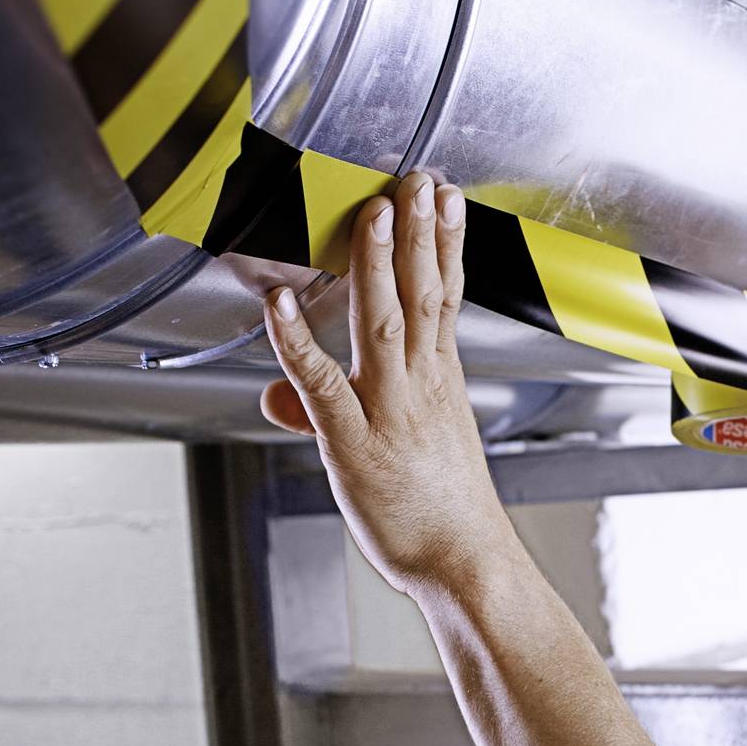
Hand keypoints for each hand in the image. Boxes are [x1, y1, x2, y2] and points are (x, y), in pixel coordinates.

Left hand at [259, 170, 517, 595]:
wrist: (466, 564)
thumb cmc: (437, 514)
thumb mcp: (400, 451)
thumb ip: (334, 408)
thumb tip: (282, 393)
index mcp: (438, 382)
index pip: (444, 297)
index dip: (444, 243)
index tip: (446, 200)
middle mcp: (418, 386)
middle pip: (421, 294)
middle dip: (419, 233)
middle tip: (420, 181)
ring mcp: (388, 410)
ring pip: (382, 322)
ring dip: (376, 263)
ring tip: (375, 212)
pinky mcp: (353, 443)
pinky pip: (322, 384)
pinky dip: (297, 343)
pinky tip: (280, 306)